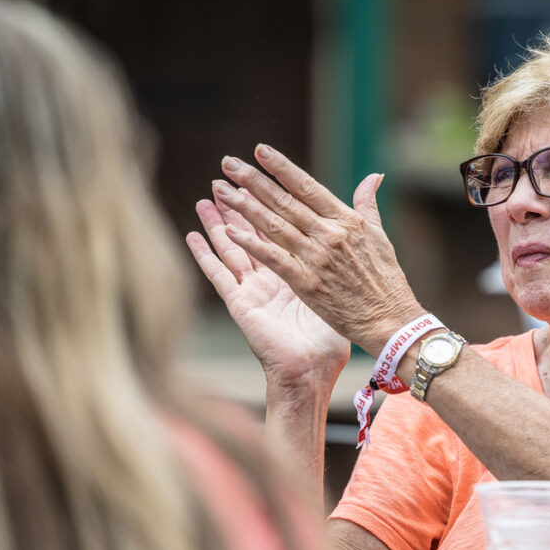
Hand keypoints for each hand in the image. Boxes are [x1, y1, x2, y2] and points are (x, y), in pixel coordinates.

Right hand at [186, 186, 348, 389]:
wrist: (314, 373)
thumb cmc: (331, 341)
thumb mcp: (342, 292)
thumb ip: (345, 259)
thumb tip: (359, 235)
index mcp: (297, 272)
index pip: (282, 229)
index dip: (272, 203)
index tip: (265, 176)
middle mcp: (272, 278)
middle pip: (253, 232)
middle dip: (242, 203)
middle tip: (228, 175)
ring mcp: (254, 290)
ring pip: (232, 247)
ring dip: (218, 222)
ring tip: (205, 196)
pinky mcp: (241, 305)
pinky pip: (219, 275)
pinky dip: (204, 255)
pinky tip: (191, 235)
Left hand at [206, 145, 424, 356]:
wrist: (389, 320)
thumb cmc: (386, 281)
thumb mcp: (380, 237)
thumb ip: (368, 205)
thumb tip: (373, 176)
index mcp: (347, 220)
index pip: (307, 186)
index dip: (281, 168)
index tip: (260, 150)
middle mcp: (329, 234)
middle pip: (284, 201)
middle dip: (253, 180)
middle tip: (227, 162)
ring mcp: (317, 258)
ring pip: (273, 225)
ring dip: (244, 206)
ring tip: (220, 189)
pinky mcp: (307, 283)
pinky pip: (273, 258)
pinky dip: (252, 243)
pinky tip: (231, 231)